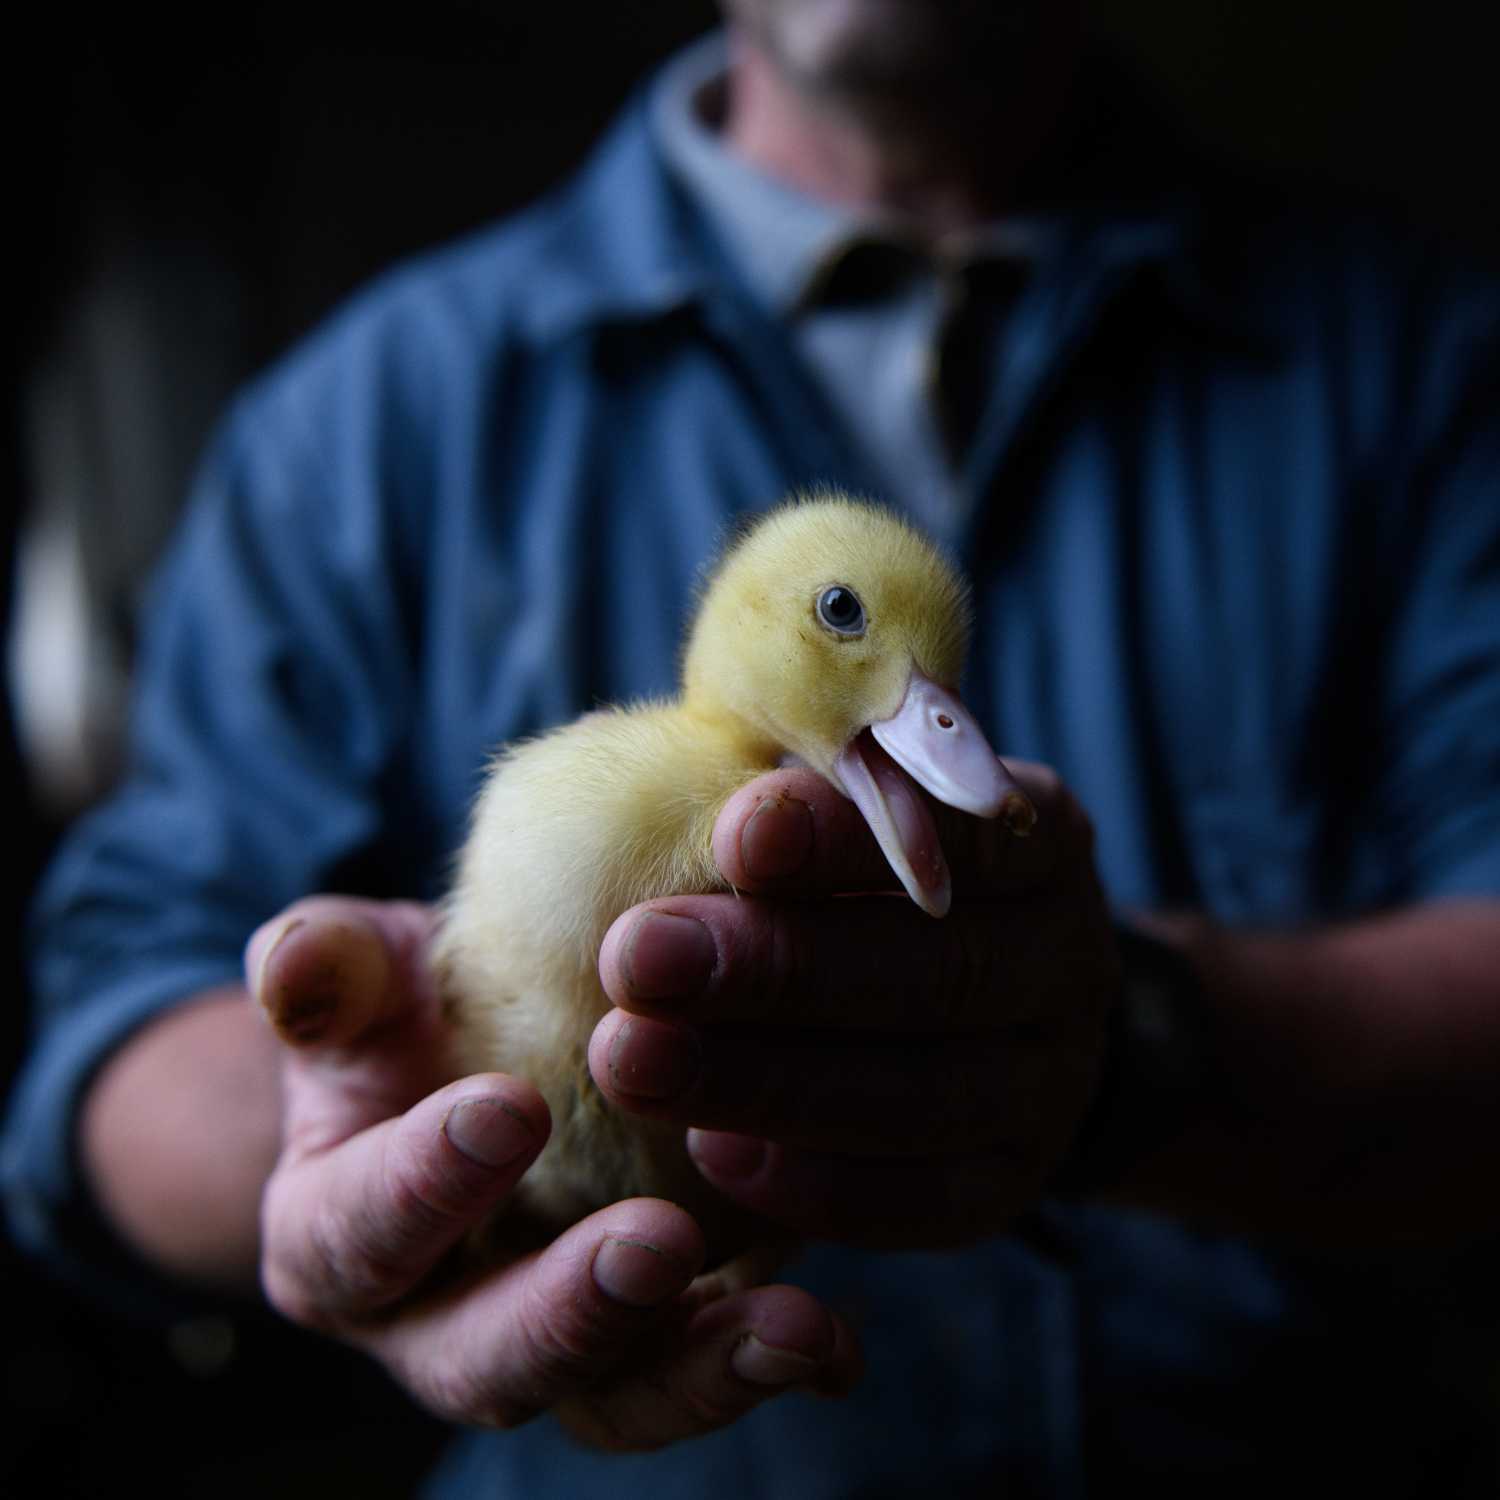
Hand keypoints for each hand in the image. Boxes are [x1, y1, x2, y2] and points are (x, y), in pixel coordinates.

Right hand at [247, 896, 859, 1447]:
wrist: (466, 1067)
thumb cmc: (402, 1017)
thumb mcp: (358, 978)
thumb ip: (324, 967)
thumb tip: (297, 964)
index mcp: (339, 1234)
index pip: (362, 1231)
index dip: (424, 1185)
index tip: (510, 1111)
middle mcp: (435, 1322)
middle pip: (489, 1358)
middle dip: (572, 1312)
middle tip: (658, 1243)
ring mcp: (551, 1341)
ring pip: (612, 1397)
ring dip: (701, 1369)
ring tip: (793, 1329)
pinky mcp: (648, 1336)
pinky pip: (698, 1371)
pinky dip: (765, 1357)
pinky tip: (834, 1338)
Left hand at [590, 762, 1117, 1244]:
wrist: (1008, 1013)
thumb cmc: (888, 882)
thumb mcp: (877, 811)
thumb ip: (814, 797)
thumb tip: (676, 782)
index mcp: (1041, 841)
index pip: (961, 838)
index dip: (847, 843)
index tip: (734, 833)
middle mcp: (1068, 963)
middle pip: (933, 973)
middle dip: (774, 968)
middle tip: (636, 957)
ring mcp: (1051, 1084)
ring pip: (920, 1096)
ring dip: (765, 1082)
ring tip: (631, 1060)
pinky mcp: (1012, 1183)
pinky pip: (924, 1201)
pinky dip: (815, 1184)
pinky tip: (710, 1156)